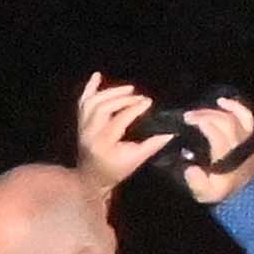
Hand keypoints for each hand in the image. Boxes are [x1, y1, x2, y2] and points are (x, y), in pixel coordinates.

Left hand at [74, 77, 170, 195]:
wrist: (89, 177)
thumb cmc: (115, 170)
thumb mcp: (136, 160)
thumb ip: (152, 145)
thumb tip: (171, 131)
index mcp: (103, 142)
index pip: (118, 119)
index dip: (134, 108)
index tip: (148, 102)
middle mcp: (89, 132)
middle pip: (102, 107)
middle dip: (122, 99)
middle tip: (140, 97)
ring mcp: (82, 126)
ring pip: (92, 102)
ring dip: (110, 92)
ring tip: (129, 89)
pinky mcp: (81, 122)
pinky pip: (82, 102)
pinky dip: (90, 88)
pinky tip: (97, 75)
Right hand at [176, 98, 253, 206]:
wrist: (243, 191)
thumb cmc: (221, 190)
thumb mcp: (205, 192)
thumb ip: (197, 182)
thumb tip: (190, 168)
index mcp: (228, 158)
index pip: (217, 134)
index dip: (203, 122)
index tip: (187, 119)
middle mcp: (239, 145)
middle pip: (225, 122)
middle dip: (206, 115)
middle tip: (188, 115)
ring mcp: (247, 139)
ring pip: (235, 118)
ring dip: (217, 110)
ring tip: (200, 109)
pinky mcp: (251, 136)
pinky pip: (248, 117)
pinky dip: (237, 107)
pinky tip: (223, 101)